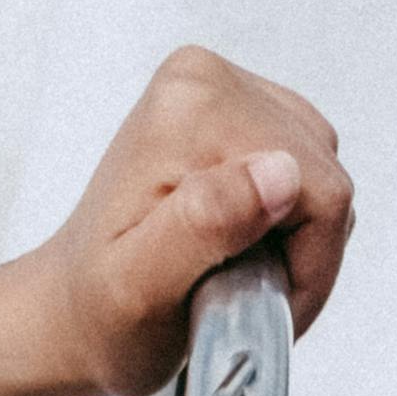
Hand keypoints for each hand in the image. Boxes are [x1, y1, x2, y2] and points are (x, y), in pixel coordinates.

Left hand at [24, 46, 353, 395]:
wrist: (74, 307)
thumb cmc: (105, 315)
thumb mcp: (142, 289)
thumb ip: (206, 224)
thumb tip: (279, 173)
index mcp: (190, 109)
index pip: (315, 186)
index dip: (307, 265)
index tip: (256, 305)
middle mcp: (207, 80)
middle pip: (322, 173)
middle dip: (302, 253)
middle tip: (245, 296)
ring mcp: (223, 88)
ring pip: (320, 172)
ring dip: (297, 240)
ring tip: (240, 275)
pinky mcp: (237, 108)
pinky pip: (306, 168)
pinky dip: (291, 223)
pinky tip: (245, 247)